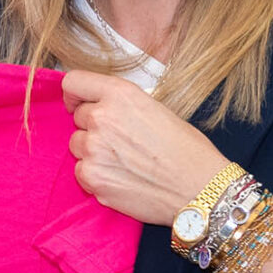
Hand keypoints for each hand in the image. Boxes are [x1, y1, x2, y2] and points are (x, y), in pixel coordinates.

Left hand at [60, 70, 231, 226]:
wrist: (199, 189)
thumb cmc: (187, 150)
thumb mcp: (156, 108)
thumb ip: (121, 104)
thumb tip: (99, 107)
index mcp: (120, 94)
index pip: (73, 82)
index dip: (74, 94)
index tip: (77, 102)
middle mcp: (102, 118)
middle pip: (78, 117)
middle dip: (93, 126)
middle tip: (121, 140)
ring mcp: (93, 149)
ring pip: (77, 144)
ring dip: (93, 151)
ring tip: (124, 161)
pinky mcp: (92, 178)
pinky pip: (81, 171)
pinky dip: (96, 174)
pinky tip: (122, 177)